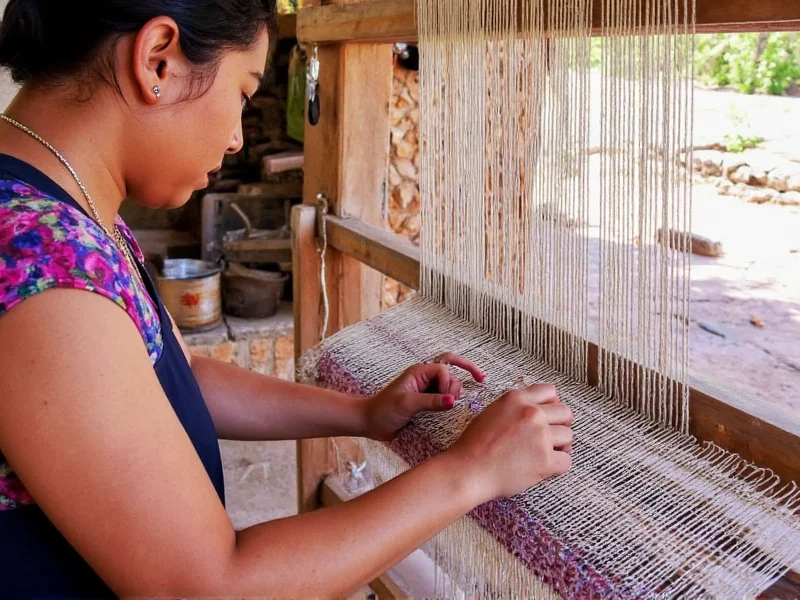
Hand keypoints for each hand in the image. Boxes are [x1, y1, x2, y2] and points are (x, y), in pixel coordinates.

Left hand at [363, 352, 484, 440]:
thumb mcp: (407, 404)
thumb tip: (452, 400)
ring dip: (455, 393)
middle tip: (453, 402)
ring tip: (452, 405)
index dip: (447, 382)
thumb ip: (430, 401)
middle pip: (449, 374)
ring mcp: (425, 391)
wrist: (370, 423)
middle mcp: (424, 379)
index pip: (443, 369)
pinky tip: (453, 407)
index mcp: (418, 373)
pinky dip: (451, 400)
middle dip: (455, 385)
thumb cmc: (383, 410)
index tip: (444, 398)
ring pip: (448, 386)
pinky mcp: (426, 402)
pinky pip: (443, 398)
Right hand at [447, 384, 572, 503]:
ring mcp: (540, 436)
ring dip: (560, 446)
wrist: (468, 469)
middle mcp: (531, 413)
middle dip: (560, 425)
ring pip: (568, 436)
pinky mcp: (545, 460)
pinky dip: (558, 466)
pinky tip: (545, 468)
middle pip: (565, 412)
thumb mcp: (492, 412)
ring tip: (544, 454)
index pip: (550, 391)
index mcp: (517, 399)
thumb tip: (537, 411)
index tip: (549, 416)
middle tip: (551, 437)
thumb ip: (516, 408)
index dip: (552, 404)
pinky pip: (567, 460)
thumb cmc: (475, 445)